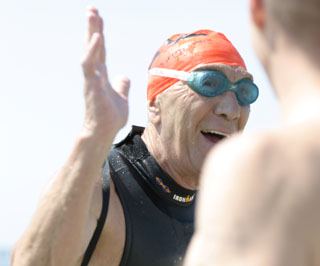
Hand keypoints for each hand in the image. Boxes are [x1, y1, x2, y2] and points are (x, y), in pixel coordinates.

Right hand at [81, 7, 129, 138]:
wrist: (104, 132)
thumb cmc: (110, 116)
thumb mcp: (121, 97)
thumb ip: (122, 85)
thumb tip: (124, 76)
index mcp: (102, 75)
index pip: (100, 50)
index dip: (99, 34)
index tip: (99, 18)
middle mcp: (95, 73)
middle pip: (93, 46)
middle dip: (93, 27)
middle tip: (92, 9)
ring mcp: (92, 79)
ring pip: (90, 51)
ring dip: (91, 33)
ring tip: (92, 15)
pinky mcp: (92, 86)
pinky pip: (90, 65)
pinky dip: (93, 51)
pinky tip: (97, 38)